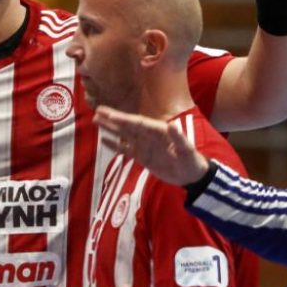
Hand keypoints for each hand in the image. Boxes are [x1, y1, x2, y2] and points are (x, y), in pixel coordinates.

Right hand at [93, 106, 208, 186]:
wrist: (190, 175)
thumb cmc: (190, 160)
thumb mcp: (186, 150)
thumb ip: (178, 137)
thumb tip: (171, 124)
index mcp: (158, 130)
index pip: (138, 122)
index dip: (123, 118)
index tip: (109, 114)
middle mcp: (149, 135)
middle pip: (128, 125)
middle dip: (113, 119)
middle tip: (97, 111)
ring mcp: (144, 145)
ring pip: (124, 135)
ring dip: (111, 128)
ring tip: (96, 121)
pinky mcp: (142, 157)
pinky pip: (126, 150)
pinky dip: (115, 145)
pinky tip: (103, 140)